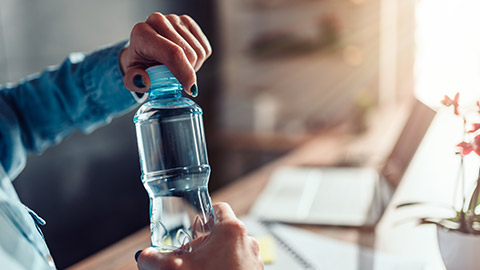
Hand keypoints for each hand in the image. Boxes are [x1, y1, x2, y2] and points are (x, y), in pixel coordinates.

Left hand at [120, 13, 211, 94]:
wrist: (143, 51)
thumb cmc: (139, 65)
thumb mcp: (131, 78)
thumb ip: (133, 81)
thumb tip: (145, 81)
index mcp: (142, 33)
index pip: (172, 53)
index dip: (184, 72)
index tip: (189, 89)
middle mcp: (158, 20)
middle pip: (189, 54)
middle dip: (187, 72)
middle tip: (174, 77)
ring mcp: (175, 19)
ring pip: (199, 52)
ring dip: (193, 67)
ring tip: (178, 67)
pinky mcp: (188, 22)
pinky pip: (204, 48)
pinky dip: (199, 60)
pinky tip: (185, 59)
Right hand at [136, 202, 263, 269]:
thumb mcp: (174, 269)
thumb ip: (154, 259)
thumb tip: (144, 256)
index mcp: (231, 230)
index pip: (218, 209)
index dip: (203, 217)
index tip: (192, 228)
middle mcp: (247, 242)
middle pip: (222, 232)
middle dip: (204, 243)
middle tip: (189, 256)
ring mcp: (253, 260)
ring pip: (231, 250)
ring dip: (215, 258)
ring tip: (199, 269)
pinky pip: (239, 265)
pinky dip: (226, 268)